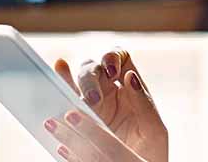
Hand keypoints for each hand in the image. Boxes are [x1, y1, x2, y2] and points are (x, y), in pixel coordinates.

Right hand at [49, 49, 167, 161]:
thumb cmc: (151, 152)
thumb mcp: (154, 130)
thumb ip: (144, 103)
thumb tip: (130, 76)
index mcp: (131, 87)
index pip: (119, 57)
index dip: (111, 56)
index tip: (112, 71)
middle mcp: (109, 91)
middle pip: (93, 68)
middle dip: (90, 78)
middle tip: (93, 99)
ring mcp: (91, 105)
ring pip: (76, 83)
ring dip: (70, 83)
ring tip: (64, 83)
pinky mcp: (77, 120)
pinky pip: (66, 103)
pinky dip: (59, 94)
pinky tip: (53, 89)